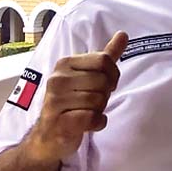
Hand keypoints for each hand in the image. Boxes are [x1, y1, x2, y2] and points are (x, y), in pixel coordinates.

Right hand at [27, 31, 128, 162]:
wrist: (48, 136)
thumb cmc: (71, 103)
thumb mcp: (87, 75)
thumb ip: (106, 55)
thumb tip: (123, 34)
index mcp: (65, 64)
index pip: (103, 60)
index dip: (112, 74)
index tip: (106, 84)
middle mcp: (57, 79)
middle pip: (103, 81)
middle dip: (105, 94)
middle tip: (94, 102)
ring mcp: (56, 101)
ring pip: (99, 100)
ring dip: (100, 110)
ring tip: (87, 111)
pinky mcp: (60, 122)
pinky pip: (93, 118)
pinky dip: (97, 123)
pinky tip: (89, 124)